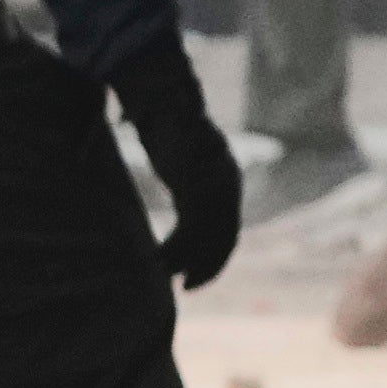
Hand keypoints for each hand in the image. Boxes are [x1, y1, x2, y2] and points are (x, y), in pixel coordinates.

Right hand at [101, 44, 230, 289]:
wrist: (165, 100)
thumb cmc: (170, 129)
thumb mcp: (186, 160)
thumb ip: (192, 183)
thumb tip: (187, 205)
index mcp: (228, 181)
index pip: (229, 228)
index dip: (216, 255)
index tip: (199, 273)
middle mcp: (227, 186)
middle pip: (224, 237)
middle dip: (208, 265)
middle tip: (189, 287)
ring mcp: (212, 185)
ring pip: (205, 237)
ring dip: (186, 261)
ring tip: (165, 275)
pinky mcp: (193, 183)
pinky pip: (188, 227)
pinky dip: (175, 248)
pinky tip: (157, 259)